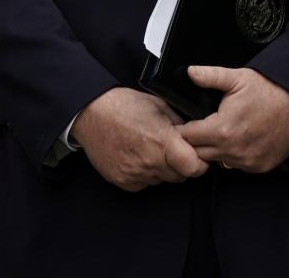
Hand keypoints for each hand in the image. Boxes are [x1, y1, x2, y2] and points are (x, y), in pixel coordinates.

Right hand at [71, 87, 207, 191]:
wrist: (89, 112)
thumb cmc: (122, 105)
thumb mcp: (157, 105)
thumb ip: (179, 123)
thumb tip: (193, 135)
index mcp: (163, 142)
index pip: (195, 168)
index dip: (199, 163)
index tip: (196, 156)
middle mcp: (150, 162)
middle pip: (179, 176)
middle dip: (180, 165)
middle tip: (169, 149)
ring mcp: (135, 174)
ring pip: (161, 180)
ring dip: (161, 169)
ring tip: (148, 149)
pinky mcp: (123, 180)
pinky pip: (143, 183)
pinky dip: (144, 173)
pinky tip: (136, 156)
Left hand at [177, 66, 288, 172]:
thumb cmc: (270, 92)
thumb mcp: (237, 78)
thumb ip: (209, 76)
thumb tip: (191, 72)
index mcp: (223, 129)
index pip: (188, 137)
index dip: (184, 128)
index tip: (187, 122)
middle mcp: (234, 150)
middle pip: (199, 152)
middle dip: (197, 140)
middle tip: (203, 126)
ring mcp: (248, 161)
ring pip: (217, 160)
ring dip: (215, 150)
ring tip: (222, 132)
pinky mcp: (260, 166)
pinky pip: (237, 166)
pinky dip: (233, 156)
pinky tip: (238, 140)